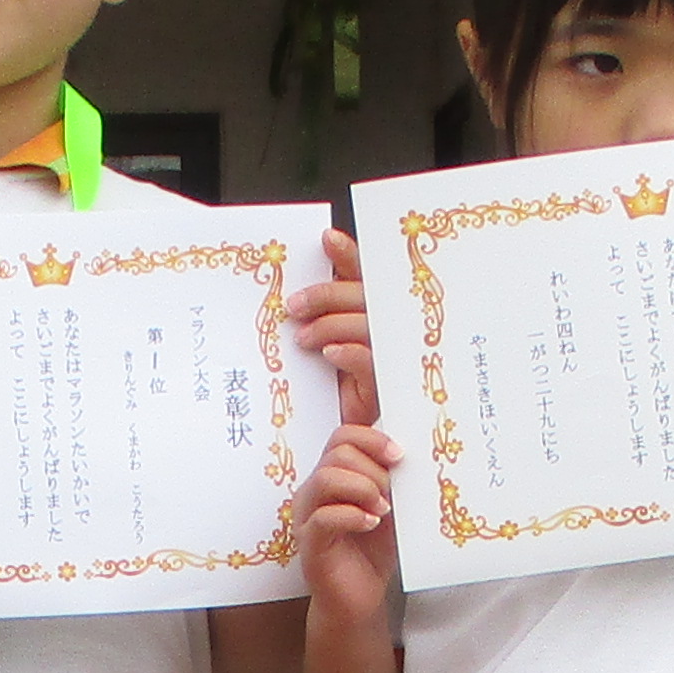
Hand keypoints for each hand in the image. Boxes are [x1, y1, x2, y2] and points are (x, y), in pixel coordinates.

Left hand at [290, 226, 375, 412]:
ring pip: (367, 324)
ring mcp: (387, 354)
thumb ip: (309, 317)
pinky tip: (328, 353)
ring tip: (302, 339)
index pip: (360, 275)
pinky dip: (348, 352)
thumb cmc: (323, 388)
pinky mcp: (385, 385)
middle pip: (363, 295)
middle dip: (326, 295)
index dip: (347, 254)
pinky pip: (371, 360)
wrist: (334, 434)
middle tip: (293, 306)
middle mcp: (381, 328)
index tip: (326, 238)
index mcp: (365, 312)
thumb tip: (286, 293)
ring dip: (331, 325)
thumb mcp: (312, 346)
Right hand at [292, 425, 400, 630]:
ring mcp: (307, 515)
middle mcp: (315, 490)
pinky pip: (324, 517)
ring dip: (363, 488)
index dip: (372, 438)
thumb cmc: (373, 551)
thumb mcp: (390, 507)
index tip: (399, 455)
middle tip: (393, 494)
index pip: (343, 435)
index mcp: (333, 475)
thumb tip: (410, 453)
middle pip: (337, 452)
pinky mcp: (308, 543)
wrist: (359, 598)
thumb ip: (393, 480)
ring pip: (326, 478)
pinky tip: (372, 524)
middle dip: (373, 468)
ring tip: (383, 509)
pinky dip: (353, 516)